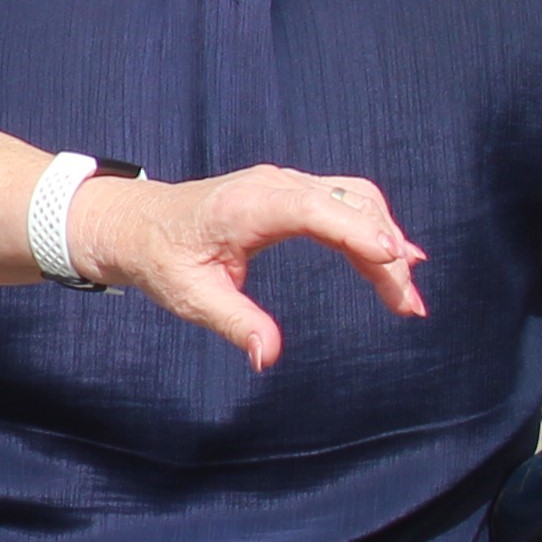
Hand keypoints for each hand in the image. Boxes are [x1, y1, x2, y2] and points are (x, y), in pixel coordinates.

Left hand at [68, 166, 427, 368]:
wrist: (133, 224)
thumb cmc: (159, 258)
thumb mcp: (189, 296)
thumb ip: (234, 323)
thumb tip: (268, 358)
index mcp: (247, 205)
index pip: (316, 210)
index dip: (359, 232)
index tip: (396, 258)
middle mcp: (272, 184)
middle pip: (348, 207)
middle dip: (385, 253)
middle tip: (409, 307)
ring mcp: (284, 183)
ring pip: (354, 201)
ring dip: (386, 241)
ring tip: (407, 294)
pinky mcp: (290, 191)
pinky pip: (344, 202)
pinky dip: (372, 229)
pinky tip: (395, 258)